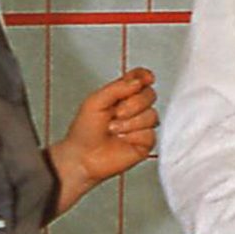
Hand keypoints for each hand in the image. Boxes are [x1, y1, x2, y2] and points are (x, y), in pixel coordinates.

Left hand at [49, 67, 157, 213]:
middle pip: (150, 95)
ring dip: (130, 123)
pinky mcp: (145, 143)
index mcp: (121, 95)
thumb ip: (117, 87)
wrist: (83, 156)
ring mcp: (140, 125)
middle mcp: (133, 109)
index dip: (145, 76)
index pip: (139, 79)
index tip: (146, 78)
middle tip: (116, 113)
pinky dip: (134, 136)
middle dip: (133, 104)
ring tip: (114, 130)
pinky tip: (123, 140)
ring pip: (152, 115)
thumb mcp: (95, 101)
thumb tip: (138, 81)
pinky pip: (150, 134)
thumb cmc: (84, 132)